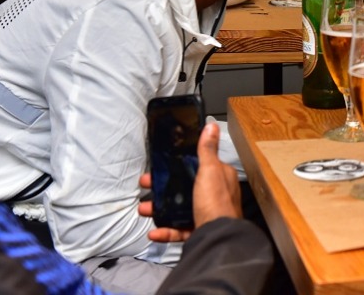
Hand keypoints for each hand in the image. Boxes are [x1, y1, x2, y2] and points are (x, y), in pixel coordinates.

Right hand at [138, 122, 241, 242]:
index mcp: (220, 178)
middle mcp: (215, 195)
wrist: (218, 237)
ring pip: (178, 209)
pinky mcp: (198, 231)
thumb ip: (207, 150)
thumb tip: (211, 127)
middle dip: (162, 188)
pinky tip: (153, 231)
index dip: (179, 165)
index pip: (199, 167)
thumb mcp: (210, 170)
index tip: (161, 166)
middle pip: (185, 189)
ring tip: (144, 209)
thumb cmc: (216, 202)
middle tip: (146, 186)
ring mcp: (206, 214)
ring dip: (159, 209)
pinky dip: (165, 231)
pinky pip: (178, 230)